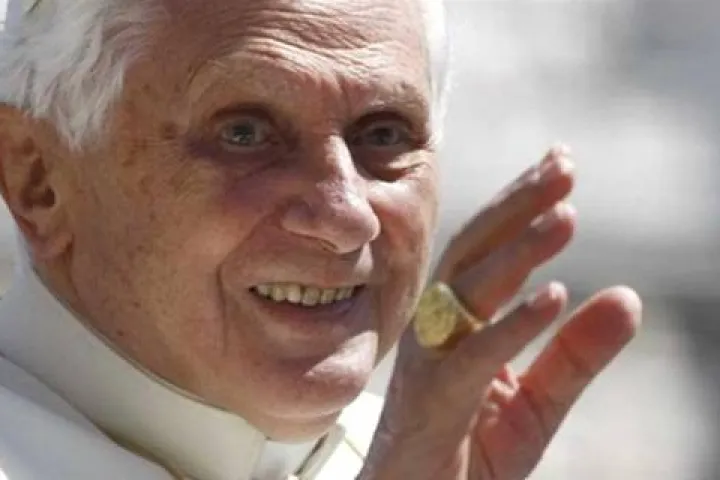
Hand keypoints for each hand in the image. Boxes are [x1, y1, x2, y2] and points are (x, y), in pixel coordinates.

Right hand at [359, 146, 641, 479]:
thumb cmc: (465, 454)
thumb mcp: (536, 402)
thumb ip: (576, 354)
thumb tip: (628, 296)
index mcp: (455, 323)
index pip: (488, 250)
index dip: (521, 205)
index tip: (560, 163)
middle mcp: (436, 330)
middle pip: (473, 252)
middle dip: (516, 205)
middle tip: (563, 163)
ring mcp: (430, 363)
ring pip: (470, 291)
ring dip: (518, 251)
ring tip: (565, 215)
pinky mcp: (434, 403)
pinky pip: (473, 357)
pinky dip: (513, 325)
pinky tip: (554, 296)